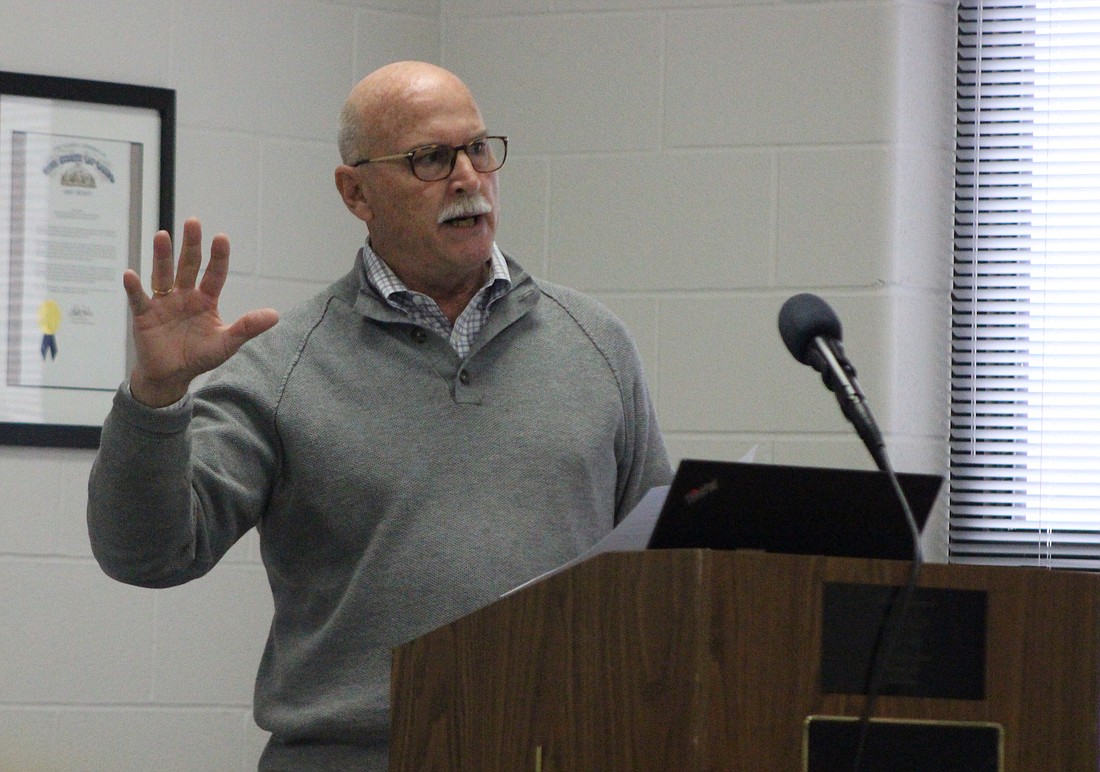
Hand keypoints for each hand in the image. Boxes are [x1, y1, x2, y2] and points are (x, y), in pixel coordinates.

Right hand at [123, 217, 279, 406]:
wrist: (171, 376)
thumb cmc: (199, 356)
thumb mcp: (227, 342)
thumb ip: (248, 327)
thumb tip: (275, 315)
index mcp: (205, 300)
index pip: (214, 274)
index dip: (218, 257)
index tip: (221, 237)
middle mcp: (184, 295)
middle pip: (188, 266)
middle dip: (191, 245)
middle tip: (193, 222)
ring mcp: (163, 302)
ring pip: (163, 275)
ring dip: (162, 256)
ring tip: (162, 236)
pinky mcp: (144, 315)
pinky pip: (138, 298)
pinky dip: (134, 287)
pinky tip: (130, 274)